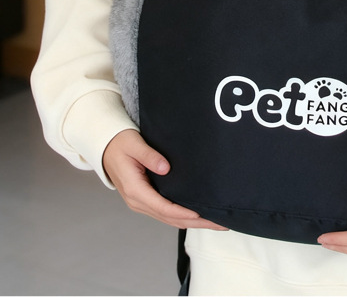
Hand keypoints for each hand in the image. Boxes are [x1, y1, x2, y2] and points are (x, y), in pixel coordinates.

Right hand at [102, 129, 226, 230]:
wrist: (107, 147)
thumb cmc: (121, 144)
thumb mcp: (134, 145)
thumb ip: (149, 156)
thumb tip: (166, 168)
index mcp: (134, 190)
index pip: (162, 207)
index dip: (182, 212)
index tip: (200, 214)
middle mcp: (138, 201)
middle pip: (169, 218)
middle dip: (195, 222)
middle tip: (219, 223)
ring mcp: (141, 202)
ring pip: (169, 218)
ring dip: (191, 222)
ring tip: (214, 222)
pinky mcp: (146, 199)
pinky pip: (165, 212)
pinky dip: (182, 216)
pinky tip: (197, 216)